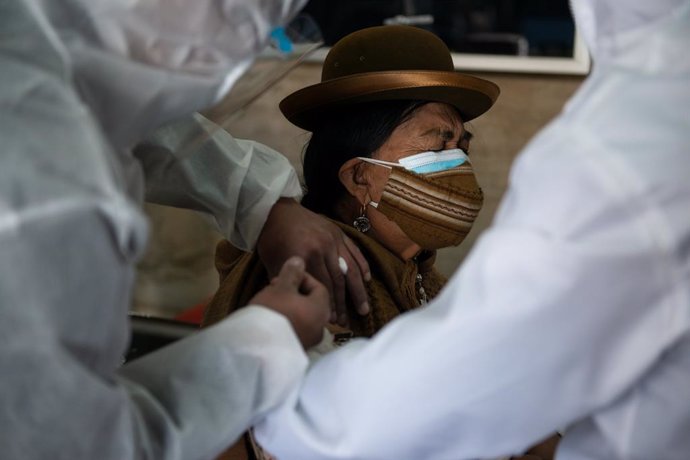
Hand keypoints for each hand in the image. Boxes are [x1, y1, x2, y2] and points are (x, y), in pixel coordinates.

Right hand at [249, 257, 329, 347]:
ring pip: (303, 315)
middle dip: (295, 291)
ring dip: (290, 305)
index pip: (320, 288)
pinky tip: (271, 317)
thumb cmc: (273, 312)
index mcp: (321, 310)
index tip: (286, 275)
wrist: (257, 348)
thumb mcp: (282, 287)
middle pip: (312, 303)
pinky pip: (296, 329)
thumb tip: (300, 261)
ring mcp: (309, 341)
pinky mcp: (297, 350)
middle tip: (276, 286)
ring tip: (271, 300)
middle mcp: (320, 327)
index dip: (304, 278)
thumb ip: (292, 273)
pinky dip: (288, 319)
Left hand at [257, 198, 370, 326]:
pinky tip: (367, 280)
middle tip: (346, 323)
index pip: (322, 286)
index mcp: (306, 255)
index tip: (331, 321)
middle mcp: (324, 247)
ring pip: (351, 269)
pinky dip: (363, 266)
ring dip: (358, 291)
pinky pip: (355, 251)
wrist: (276, 209)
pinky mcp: (338, 233)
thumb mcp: (273, 263)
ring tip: (364, 309)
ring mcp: (334, 239)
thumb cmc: (272, 238)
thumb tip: (297, 304)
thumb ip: (287, 283)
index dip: (328, 305)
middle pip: (339, 281)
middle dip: (343, 304)